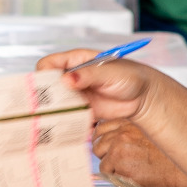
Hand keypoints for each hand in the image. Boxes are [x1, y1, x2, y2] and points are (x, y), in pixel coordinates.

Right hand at [36, 55, 160, 124]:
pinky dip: (66, 121)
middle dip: (46, 95)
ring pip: (55, 102)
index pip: (48, 64)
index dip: (43, 73)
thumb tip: (67, 80)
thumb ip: (88, 75)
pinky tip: (70, 125)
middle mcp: (72, 77)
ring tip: (61, 117)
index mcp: (75, 61)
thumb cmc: (129, 76)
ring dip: (55, 110)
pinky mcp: (82, 110)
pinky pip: (68, 116)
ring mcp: (76, 94)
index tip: (46, 85)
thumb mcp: (109, 72)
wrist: (143, 96)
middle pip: (48, 85)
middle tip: (51, 105)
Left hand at [93, 118, 186, 186]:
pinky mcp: (121, 168)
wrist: (179, 168)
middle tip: (116, 160)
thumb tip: (109, 134)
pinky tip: (130, 175)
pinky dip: (116, 177)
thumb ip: (127, 130)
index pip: (100, 128)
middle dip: (104, 153)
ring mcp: (120, 151)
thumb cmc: (166, 152)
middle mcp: (121, 134)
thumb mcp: (146, 130)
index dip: (102, 139)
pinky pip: (108, 175)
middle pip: (97, 144)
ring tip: (125, 168)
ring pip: (101, 161)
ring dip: (109, 166)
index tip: (104, 144)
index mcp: (127, 122)